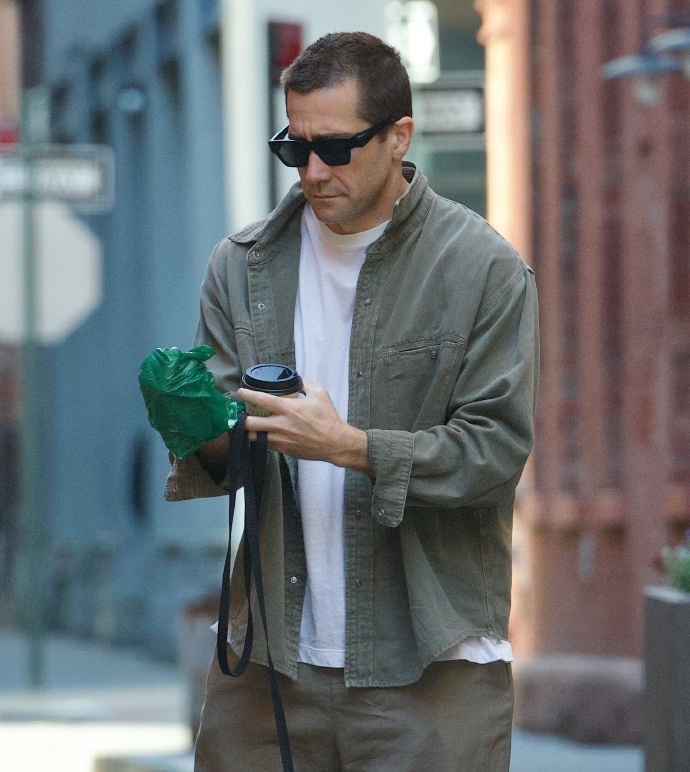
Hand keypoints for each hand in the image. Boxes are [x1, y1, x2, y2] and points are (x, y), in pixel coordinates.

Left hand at [237, 379, 370, 473]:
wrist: (335, 443)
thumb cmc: (328, 418)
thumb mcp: (320, 393)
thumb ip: (305, 384)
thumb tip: (296, 379)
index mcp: (288, 408)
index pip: (261, 399)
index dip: (247, 394)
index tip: (240, 392)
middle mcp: (280, 425)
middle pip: (249, 424)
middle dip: (241, 419)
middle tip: (241, 414)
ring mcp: (280, 439)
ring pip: (253, 437)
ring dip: (249, 431)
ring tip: (249, 425)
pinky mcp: (283, 450)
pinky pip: (265, 444)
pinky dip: (261, 439)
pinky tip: (264, 434)